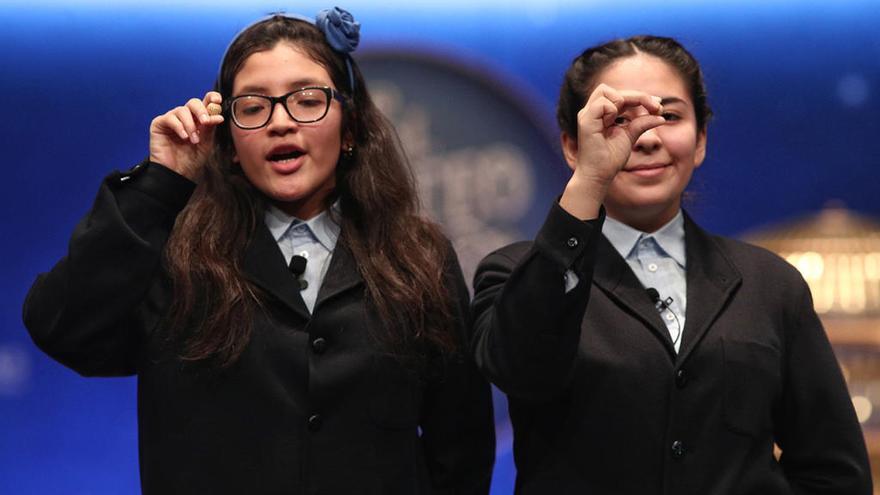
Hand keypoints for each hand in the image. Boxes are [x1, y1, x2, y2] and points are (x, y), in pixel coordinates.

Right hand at [149, 92, 223, 181]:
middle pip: (193, 102)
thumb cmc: (191, 160)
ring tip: (193, 140)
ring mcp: (172, 119)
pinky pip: (170, 118)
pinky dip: (179, 127)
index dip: (211, 98)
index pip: (205, 103)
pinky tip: (183, 137)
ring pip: (182, 110)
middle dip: (201, 110)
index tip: (216, 100)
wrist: (177, 173)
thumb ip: (209, 129)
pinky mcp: (159, 124)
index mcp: (198, 120)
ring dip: (190, 125)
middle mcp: (185, 117)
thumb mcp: (205, 144)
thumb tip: (217, 115)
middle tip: (205, 122)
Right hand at [559, 84, 665, 219]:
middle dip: (637, 95)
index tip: (658, 106)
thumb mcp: (631, 136)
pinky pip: (602, 104)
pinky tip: (614, 123)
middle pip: (614, 89)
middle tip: (655, 108)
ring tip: (629, 118)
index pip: (621, 95)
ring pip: (605, 90)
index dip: (641, 97)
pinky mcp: (585, 121)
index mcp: (602, 114)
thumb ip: (642, 123)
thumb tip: (660, 114)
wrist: (599, 176)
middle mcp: (592, 111)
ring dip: (622, 100)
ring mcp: (587, 115)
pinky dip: (612, 110)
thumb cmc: (610, 159)